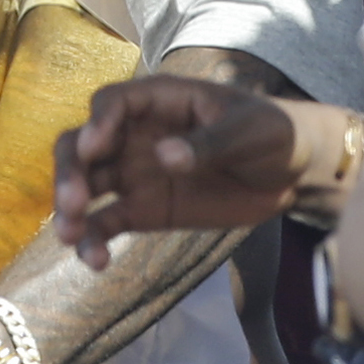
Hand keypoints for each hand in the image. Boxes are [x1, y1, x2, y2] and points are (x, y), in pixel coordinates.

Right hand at [53, 75, 307, 262]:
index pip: (111, 104)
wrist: (293, 172)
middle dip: (70, 172)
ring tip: (70, 237)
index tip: (93, 148)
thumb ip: (209, 142)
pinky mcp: (141, 210)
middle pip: (81, 146)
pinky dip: (95, 240)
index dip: (97, 123)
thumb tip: (164, 158)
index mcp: (156, 102)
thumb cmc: (272, 133)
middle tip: (73, 203)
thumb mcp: (249, 129)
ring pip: (85, 185)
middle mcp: (132, 135)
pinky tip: (96, 261)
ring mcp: (133, 173)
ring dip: (70, 209)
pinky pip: (107, 223)